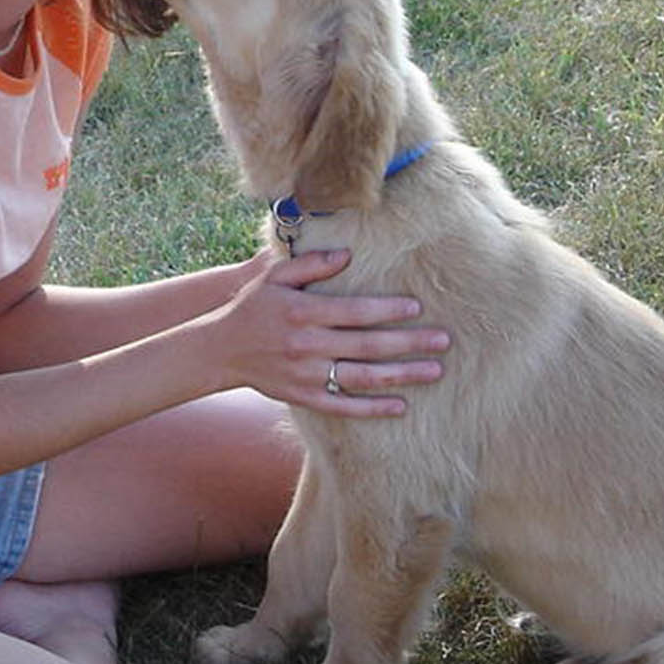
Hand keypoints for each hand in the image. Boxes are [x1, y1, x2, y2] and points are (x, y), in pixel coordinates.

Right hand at [206, 249, 447, 416]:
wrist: (220, 350)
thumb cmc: (253, 307)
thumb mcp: (274, 276)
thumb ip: (310, 264)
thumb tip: (346, 255)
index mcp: (303, 312)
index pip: (353, 312)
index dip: (387, 309)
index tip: (417, 306)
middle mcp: (307, 345)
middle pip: (367, 345)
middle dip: (408, 343)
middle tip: (443, 340)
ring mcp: (306, 375)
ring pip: (361, 377)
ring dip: (400, 375)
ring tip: (434, 371)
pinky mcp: (304, 397)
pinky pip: (343, 405)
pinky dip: (372, 408)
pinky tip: (400, 406)